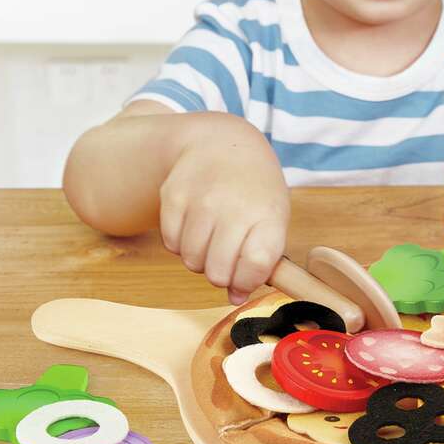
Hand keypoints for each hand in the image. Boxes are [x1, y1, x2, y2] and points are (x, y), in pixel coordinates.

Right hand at [158, 138, 290, 305]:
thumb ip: (260, 261)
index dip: (247, 281)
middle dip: (221, 274)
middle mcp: (234, 207)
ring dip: (200, 258)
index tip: (246, 276)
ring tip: (212, 235)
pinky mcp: (173, 196)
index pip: (255, 267)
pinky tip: (194, 223)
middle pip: (217, 272)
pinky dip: (181, 242)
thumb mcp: (272, 218)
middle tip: (226, 255)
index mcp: (268, 214)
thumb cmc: (253, 191)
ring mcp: (202, 201)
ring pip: (192, 261)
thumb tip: (235, 298)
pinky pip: (171, 244)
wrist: (221, 144)